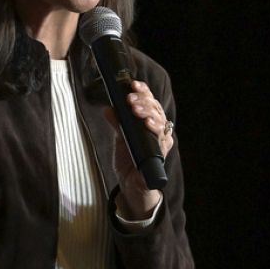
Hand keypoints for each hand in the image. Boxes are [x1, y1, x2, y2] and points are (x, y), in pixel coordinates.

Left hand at [108, 80, 173, 220]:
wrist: (131, 184)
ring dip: (148, 112)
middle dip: (143, 101)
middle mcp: (158, 130)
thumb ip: (116, 123)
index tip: (133, 84)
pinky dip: (155, 130)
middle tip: (130, 98)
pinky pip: (161, 139)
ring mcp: (161, 141)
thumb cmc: (129, 159)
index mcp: (149, 122)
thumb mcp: (120, 138)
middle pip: (155, 109)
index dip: (144, 92)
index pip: (149, 102)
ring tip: (136, 108)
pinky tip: (148, 124)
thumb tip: (108, 108)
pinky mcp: (160, 154)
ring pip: (160, 121)